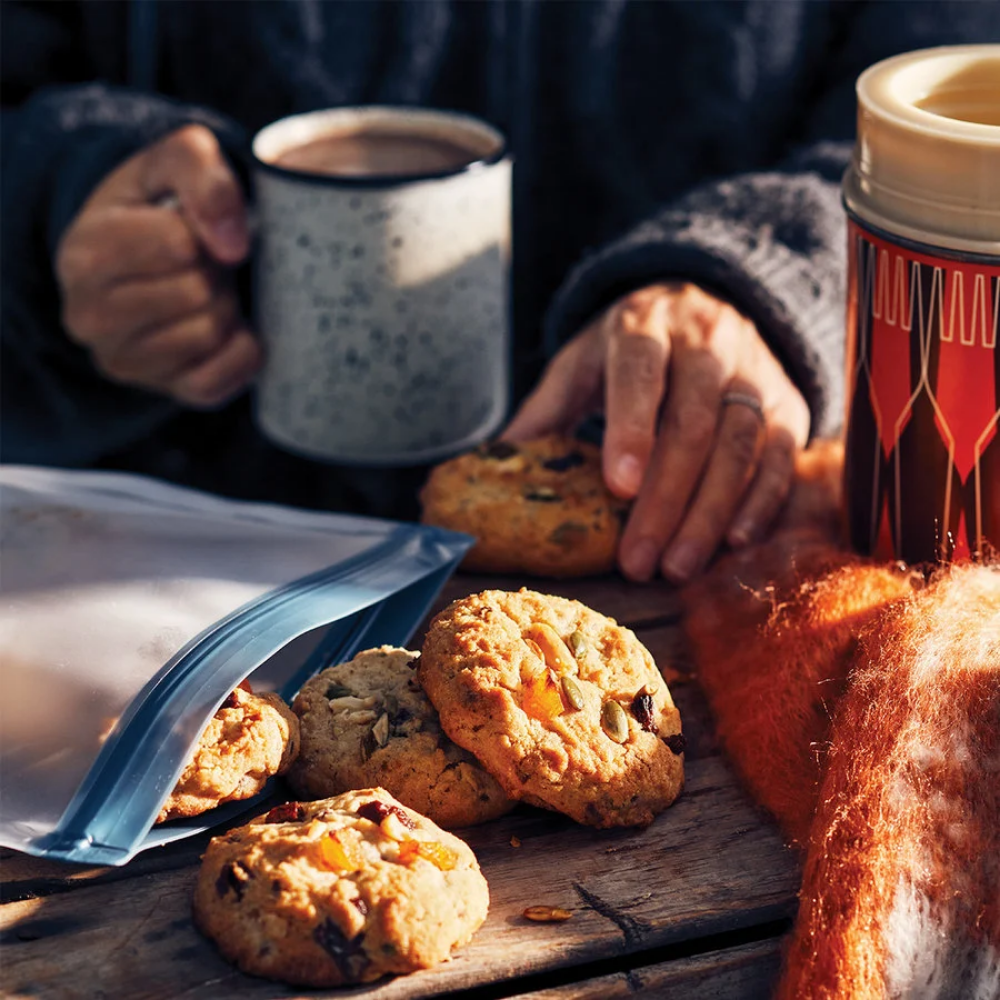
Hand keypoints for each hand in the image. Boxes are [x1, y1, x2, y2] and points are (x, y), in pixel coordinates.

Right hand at [56, 124, 261, 406]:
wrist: (148, 258)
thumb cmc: (160, 205)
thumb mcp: (173, 161)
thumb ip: (201, 172)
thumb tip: (231, 243)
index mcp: (84, 254)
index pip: (179, 244)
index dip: (202, 230)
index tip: (190, 229)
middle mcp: (90, 318)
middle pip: (197, 294)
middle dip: (213, 271)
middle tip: (201, 264)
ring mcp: (126, 362)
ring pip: (210, 334)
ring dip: (225, 307)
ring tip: (204, 291)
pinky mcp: (167, 391)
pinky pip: (222, 380)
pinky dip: (240, 350)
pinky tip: (224, 328)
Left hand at [503, 282, 810, 581]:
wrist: (703, 299)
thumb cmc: (629, 347)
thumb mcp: (581, 362)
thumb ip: (545, 411)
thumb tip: (493, 464)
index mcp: (644, 327)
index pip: (640, 375)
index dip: (631, 430)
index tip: (617, 487)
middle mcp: (706, 343)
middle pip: (693, 424)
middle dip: (665, 499)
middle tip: (639, 562)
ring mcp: (754, 371)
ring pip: (739, 446)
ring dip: (710, 513)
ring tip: (677, 568)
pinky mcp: (787, 401)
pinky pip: (781, 455)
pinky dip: (761, 502)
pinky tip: (734, 543)